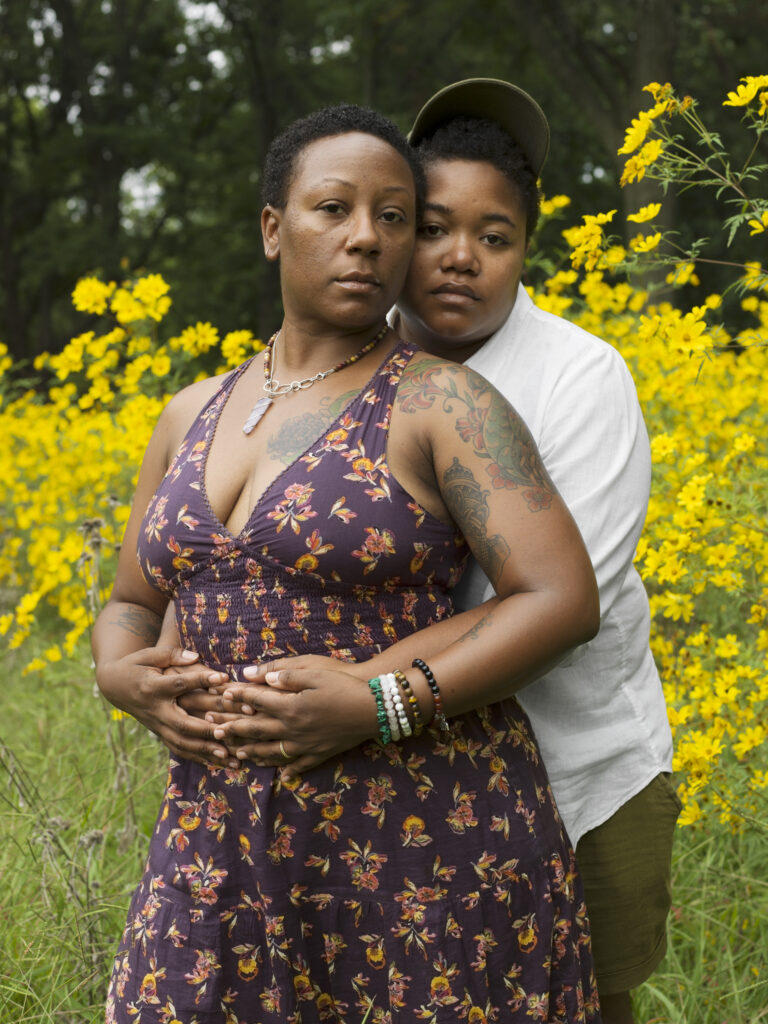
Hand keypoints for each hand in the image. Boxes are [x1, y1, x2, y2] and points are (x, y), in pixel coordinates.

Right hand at [97, 645, 239, 766]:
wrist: (113, 686)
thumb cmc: (135, 666)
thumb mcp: (149, 655)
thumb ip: (172, 655)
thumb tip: (195, 656)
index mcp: (153, 687)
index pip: (179, 685)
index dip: (201, 680)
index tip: (223, 678)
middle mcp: (156, 710)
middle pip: (182, 723)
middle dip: (205, 729)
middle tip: (228, 731)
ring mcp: (157, 725)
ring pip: (181, 742)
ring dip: (205, 750)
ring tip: (228, 756)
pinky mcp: (159, 733)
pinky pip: (178, 749)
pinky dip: (197, 757)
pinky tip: (216, 763)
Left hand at [213, 656, 374, 777]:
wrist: (374, 710)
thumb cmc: (344, 686)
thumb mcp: (315, 673)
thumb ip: (286, 675)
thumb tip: (259, 676)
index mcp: (290, 707)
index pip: (257, 700)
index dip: (238, 696)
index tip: (221, 694)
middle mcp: (293, 729)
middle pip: (258, 729)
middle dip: (234, 728)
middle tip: (214, 729)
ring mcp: (306, 745)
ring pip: (273, 751)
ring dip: (253, 752)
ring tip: (237, 753)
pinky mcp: (321, 753)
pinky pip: (300, 764)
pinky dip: (288, 769)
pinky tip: (282, 775)